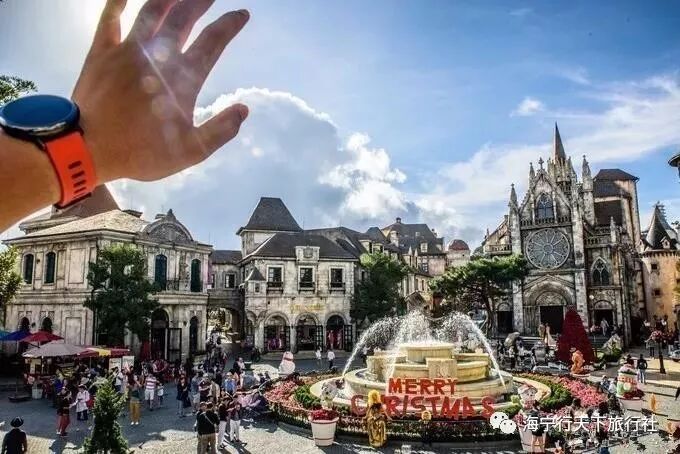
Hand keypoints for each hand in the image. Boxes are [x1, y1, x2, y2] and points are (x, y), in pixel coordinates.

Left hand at [72, 0, 248, 183]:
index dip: (229, 26)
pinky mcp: (102, 52)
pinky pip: (110, 20)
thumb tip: (244, 110)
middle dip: (199, 3)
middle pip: (183, 19)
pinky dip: (117, 3)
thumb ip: (220, 130)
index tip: (241, 14)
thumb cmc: (141, 152)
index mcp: (183, 79)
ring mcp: (128, 50)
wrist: (89, 148)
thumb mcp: (191, 152)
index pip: (212, 43)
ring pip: (151, 13)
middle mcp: (159, 56)